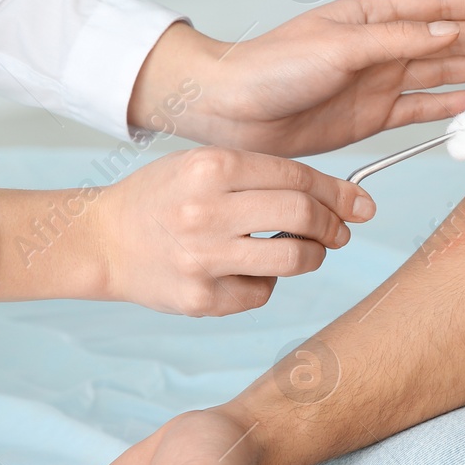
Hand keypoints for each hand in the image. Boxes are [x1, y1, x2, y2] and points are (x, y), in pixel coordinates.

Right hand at [0, 147, 371, 314]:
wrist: (104, 240)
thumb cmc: (167, 196)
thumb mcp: (207, 165)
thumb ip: (268, 176)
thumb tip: (347, 199)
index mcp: (211, 167)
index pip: (297, 178)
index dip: (337, 193)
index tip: (360, 205)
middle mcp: (206, 211)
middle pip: (302, 217)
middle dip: (332, 226)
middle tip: (339, 232)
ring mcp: (203, 258)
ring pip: (293, 261)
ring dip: (312, 257)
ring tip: (306, 251)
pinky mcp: (200, 299)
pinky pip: (261, 293)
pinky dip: (266, 283)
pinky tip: (247, 271)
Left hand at [129, 0, 464, 157]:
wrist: (229, 110)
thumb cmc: (270, 68)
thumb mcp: (335, 48)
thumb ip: (393, 42)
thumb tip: (448, 34)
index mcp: (370, 16)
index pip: (439, 6)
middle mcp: (379, 45)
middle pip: (452, 41)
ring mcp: (377, 81)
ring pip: (445, 74)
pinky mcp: (369, 116)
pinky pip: (422, 109)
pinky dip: (454, 108)